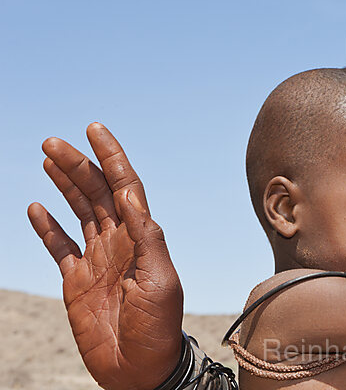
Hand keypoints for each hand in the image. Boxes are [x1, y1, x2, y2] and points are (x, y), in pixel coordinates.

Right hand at [27, 122, 184, 389]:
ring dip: (63, 184)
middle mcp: (118, 241)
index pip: (125, 186)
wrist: (142, 369)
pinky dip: (47, 227)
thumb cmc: (159, 326)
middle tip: (52, 142)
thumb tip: (131, 196)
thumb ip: (146, 236)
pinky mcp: (76, 282)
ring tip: (46, 158)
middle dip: (76, 165)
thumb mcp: (160, 278)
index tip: (95, 129)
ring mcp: (96, 259)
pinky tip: (36, 207)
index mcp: (141, 236)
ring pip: (77, 211)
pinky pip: (59, 246)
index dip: (111, 156)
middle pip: (95, 192)